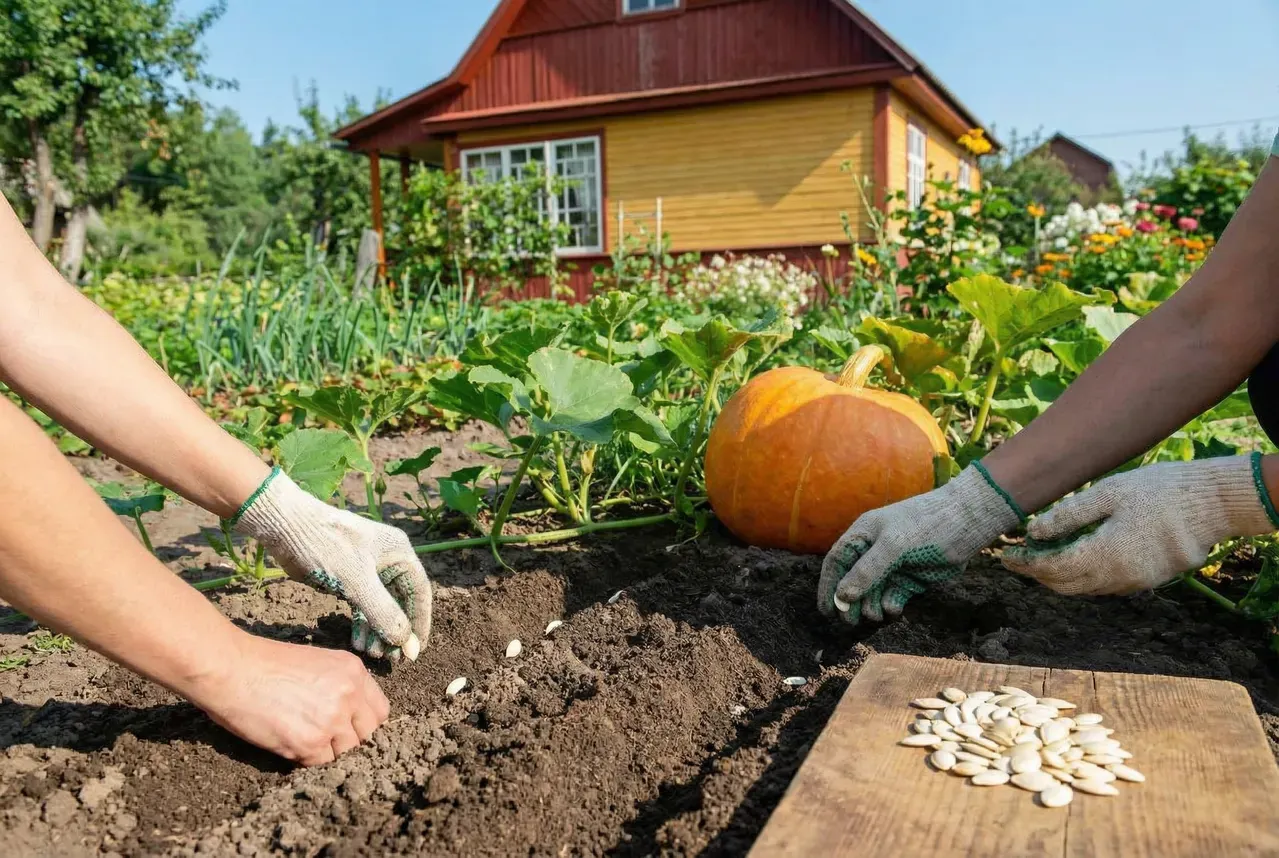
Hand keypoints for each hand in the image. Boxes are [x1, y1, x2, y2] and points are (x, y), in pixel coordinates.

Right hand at [189, 633, 389, 765]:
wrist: (232, 670)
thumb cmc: (264, 663)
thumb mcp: (317, 663)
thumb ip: (340, 686)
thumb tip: (351, 715)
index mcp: (354, 671)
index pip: (380, 711)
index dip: (365, 723)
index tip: (351, 728)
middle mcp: (349, 694)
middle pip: (369, 735)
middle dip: (351, 740)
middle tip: (327, 738)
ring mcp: (332, 720)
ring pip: (347, 753)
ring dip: (328, 752)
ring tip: (303, 738)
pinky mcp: (310, 743)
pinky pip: (321, 764)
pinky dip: (307, 760)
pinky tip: (289, 743)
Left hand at [233, 469, 431, 661]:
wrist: (286, 527)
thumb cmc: (327, 547)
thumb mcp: (357, 582)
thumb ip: (384, 613)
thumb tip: (405, 642)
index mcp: (399, 554)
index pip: (419, 593)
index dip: (420, 623)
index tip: (415, 652)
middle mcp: (388, 561)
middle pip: (401, 602)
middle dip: (396, 631)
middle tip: (390, 659)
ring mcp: (368, 570)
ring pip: (381, 606)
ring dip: (378, 630)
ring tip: (371, 653)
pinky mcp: (349, 577)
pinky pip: (363, 605)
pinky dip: (362, 623)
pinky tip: (358, 642)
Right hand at [818, 464, 1022, 623]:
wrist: (968, 522)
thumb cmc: (927, 525)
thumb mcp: (894, 546)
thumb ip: (867, 571)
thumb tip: (842, 596)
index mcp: (863, 535)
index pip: (836, 562)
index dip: (828, 586)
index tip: (826, 610)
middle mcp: (874, 551)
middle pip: (852, 582)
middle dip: (850, 602)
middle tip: (851, 622)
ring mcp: (893, 566)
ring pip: (872, 593)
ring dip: (870, 606)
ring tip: (877, 615)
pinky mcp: (911, 578)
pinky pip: (893, 596)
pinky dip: (890, 606)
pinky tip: (894, 609)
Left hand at [1003, 454, 1278, 595]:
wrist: (1212, 503)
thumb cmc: (1158, 490)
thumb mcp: (1108, 493)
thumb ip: (1069, 515)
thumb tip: (1032, 531)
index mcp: (1105, 553)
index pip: (1051, 568)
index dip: (1025, 564)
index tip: (1004, 556)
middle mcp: (1119, 576)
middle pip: (1065, 585)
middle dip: (1037, 574)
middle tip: (1017, 558)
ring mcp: (1136, 582)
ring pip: (1084, 589)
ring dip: (1059, 577)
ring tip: (1039, 557)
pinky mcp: (1148, 581)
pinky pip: (1105, 585)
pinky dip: (1083, 576)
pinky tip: (1074, 558)